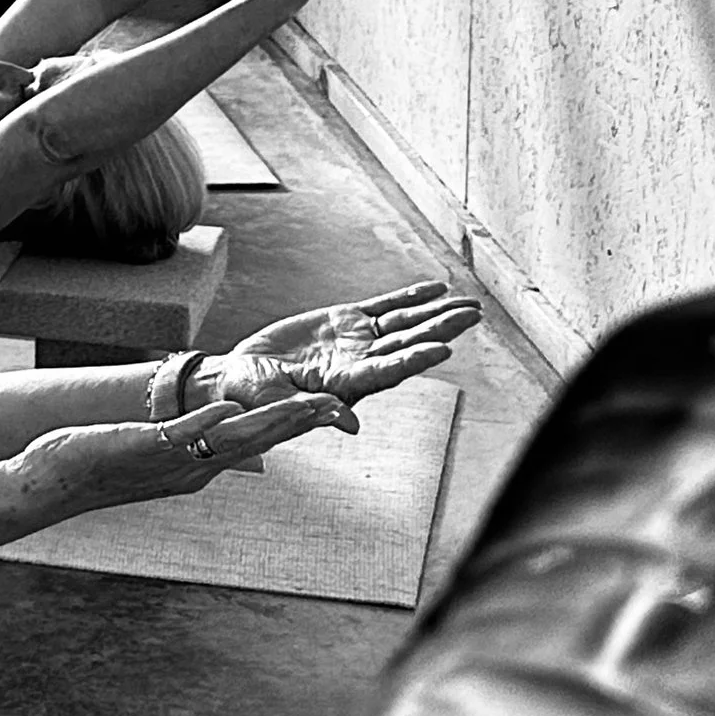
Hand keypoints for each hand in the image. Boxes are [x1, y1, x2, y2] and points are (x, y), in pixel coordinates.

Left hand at [19, 398, 328, 517]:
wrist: (55, 484)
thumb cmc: (102, 467)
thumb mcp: (158, 459)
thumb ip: (198, 449)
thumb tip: (233, 448)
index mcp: (199, 468)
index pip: (258, 445)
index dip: (294, 428)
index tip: (330, 412)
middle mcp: (193, 469)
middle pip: (258, 443)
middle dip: (299, 424)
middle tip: (339, 409)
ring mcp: (172, 461)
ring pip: (232, 441)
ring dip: (269, 423)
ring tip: (303, 406)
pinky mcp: (145, 448)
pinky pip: (183, 436)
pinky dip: (207, 423)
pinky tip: (229, 410)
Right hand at [210, 280, 481, 415]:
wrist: (241, 376)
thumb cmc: (253, 395)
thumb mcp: (275, 403)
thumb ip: (312, 410)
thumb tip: (350, 426)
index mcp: (345, 384)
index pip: (387, 371)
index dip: (415, 359)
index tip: (444, 349)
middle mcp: (359, 362)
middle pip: (406, 343)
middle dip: (440, 328)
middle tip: (473, 315)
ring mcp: (355, 340)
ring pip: (403, 323)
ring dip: (435, 312)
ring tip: (468, 303)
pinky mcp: (344, 321)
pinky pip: (383, 306)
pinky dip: (408, 297)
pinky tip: (435, 289)